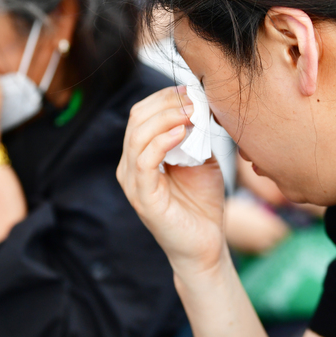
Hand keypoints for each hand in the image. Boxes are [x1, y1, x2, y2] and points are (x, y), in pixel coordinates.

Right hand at [117, 86, 225, 278]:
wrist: (206, 246)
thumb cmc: (202, 204)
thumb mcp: (200, 160)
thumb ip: (194, 136)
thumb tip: (198, 105)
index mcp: (139, 155)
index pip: (141, 113)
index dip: (165, 97)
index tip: (193, 90)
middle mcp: (129, 166)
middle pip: (137, 118)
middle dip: (167, 103)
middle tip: (195, 99)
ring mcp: (133, 182)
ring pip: (138, 135)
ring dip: (167, 118)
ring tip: (192, 113)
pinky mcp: (143, 198)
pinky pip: (144, 161)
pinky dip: (162, 141)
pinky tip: (182, 132)